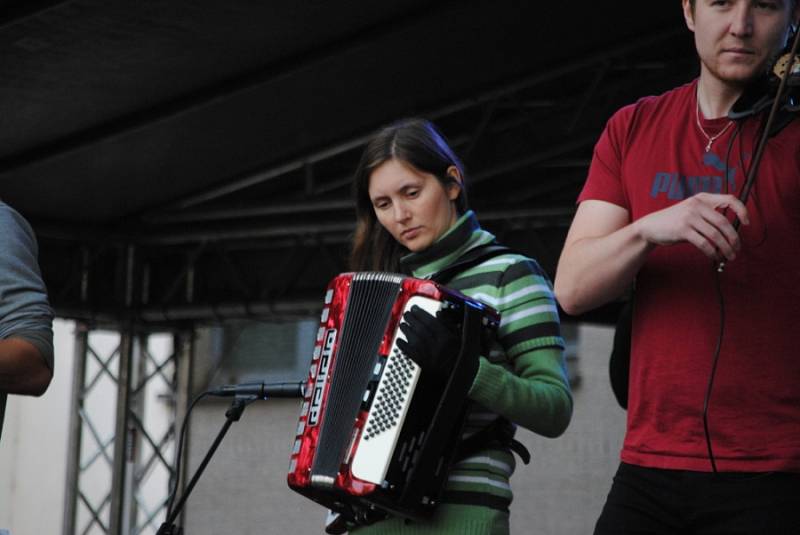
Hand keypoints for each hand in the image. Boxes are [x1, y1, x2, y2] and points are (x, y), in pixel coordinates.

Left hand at [396, 305, 460, 378]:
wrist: (459, 373)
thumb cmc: (461, 354)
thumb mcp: (460, 337)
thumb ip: (449, 324)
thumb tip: (439, 313)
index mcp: (447, 338)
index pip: (430, 322)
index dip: (420, 314)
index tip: (415, 308)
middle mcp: (437, 345)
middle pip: (420, 329)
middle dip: (411, 320)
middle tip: (406, 314)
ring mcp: (429, 355)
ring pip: (414, 339)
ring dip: (406, 331)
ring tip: (402, 325)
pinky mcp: (423, 364)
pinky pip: (410, 354)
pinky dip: (403, 346)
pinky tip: (399, 341)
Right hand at [633, 193, 748, 261]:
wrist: (651, 226)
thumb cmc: (674, 221)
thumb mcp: (692, 212)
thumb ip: (709, 217)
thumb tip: (730, 234)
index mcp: (702, 198)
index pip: (729, 200)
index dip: (742, 211)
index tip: (747, 223)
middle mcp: (696, 205)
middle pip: (724, 223)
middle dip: (734, 239)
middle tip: (737, 249)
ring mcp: (689, 217)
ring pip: (715, 235)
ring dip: (725, 248)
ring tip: (728, 256)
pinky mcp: (682, 230)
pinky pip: (704, 243)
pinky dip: (712, 252)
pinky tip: (714, 256)